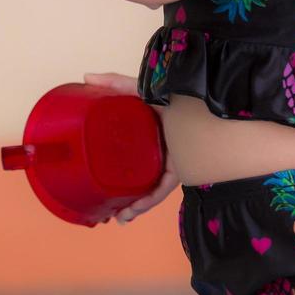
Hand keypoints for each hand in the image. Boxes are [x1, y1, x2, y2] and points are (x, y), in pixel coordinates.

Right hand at [82, 71, 180, 224]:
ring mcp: (168, 161)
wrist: (208, 113)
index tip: (92, 167)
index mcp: (147, 126)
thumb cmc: (178, 98)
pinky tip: (132, 211)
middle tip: (105, 203)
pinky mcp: (179, 173)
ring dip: (133, 205)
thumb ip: (117, 83)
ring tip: (119, 217)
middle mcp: (157, 146)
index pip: (124, 140)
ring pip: (147, 187)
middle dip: (122, 191)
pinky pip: (159, 191)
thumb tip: (87, 78)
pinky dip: (146, 202)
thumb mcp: (144, 90)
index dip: (108, 155)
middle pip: (135, 170)